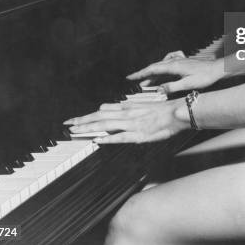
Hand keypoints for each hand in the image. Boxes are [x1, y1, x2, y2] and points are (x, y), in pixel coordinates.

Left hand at [64, 98, 185, 143]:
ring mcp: (132, 125)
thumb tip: (103, 106)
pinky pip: (121, 137)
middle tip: (67, 126)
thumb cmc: (161, 109)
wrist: (178, 112)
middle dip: (82, 122)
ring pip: (106, 126)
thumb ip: (121, 107)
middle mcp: (126, 115)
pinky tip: (98, 140)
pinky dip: (109, 138)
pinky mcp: (139, 135)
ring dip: (90, 129)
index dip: (85, 117)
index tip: (72, 121)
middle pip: (99, 118)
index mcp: (126, 108)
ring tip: (76, 132)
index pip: (101, 112)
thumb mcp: (138, 105)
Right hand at [128, 57, 222, 94]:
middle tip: (134, 80)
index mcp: (174, 66)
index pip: (153, 70)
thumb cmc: (205, 77)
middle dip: (144, 74)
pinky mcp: (184, 61)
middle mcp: (175, 61)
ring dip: (153, 73)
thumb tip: (159, 89)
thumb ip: (172, 87)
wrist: (217, 69)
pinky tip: (163, 70)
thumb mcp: (188, 85)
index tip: (130, 77)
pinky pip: (168, 62)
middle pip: (155, 67)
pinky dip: (163, 67)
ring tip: (147, 82)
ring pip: (161, 66)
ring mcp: (179, 60)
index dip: (140, 74)